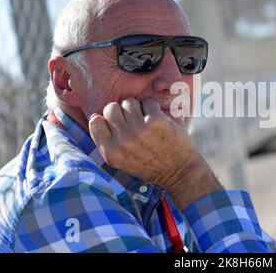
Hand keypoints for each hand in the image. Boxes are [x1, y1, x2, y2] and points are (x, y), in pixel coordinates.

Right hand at [88, 97, 222, 209]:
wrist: (180, 173)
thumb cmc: (151, 166)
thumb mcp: (122, 162)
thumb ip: (108, 142)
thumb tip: (95, 117)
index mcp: (110, 152)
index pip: (95, 121)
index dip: (107, 119)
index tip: (119, 124)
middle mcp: (121, 141)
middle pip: (111, 108)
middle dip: (122, 112)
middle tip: (135, 121)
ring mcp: (138, 129)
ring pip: (128, 102)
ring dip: (138, 108)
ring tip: (147, 121)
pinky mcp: (155, 120)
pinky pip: (148, 102)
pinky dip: (154, 109)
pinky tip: (159, 121)